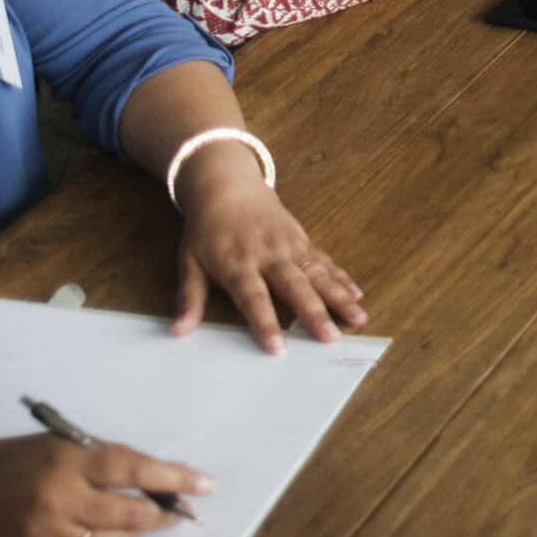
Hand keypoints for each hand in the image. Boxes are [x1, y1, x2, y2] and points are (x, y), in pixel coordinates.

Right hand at [0, 435, 209, 536]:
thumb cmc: (21, 460)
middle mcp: (61, 500)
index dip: (175, 478)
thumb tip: (158, 475)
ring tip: (146, 520)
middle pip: (130, 512)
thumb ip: (109, 459)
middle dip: (163, 512)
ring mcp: (49, 535)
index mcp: (70, 462)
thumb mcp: (65, 443)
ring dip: (137, 531)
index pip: (135, 470)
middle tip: (180, 510)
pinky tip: (110, 535)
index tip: (205, 485)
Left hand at [173, 141, 366, 351]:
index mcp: (237, 263)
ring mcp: (290, 246)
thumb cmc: (207, 230)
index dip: (266, 323)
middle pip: (294, 287)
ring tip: (358, 318)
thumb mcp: (188, 261)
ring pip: (318, 274)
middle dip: (315, 313)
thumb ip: (189, 297)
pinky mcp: (303, 240)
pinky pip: (325, 261)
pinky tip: (356, 295)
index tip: (278, 348)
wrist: (229, 188)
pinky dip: (342, 278)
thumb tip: (178, 331)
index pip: (253, 298)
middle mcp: (268, 255)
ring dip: (339, 297)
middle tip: (331, 338)